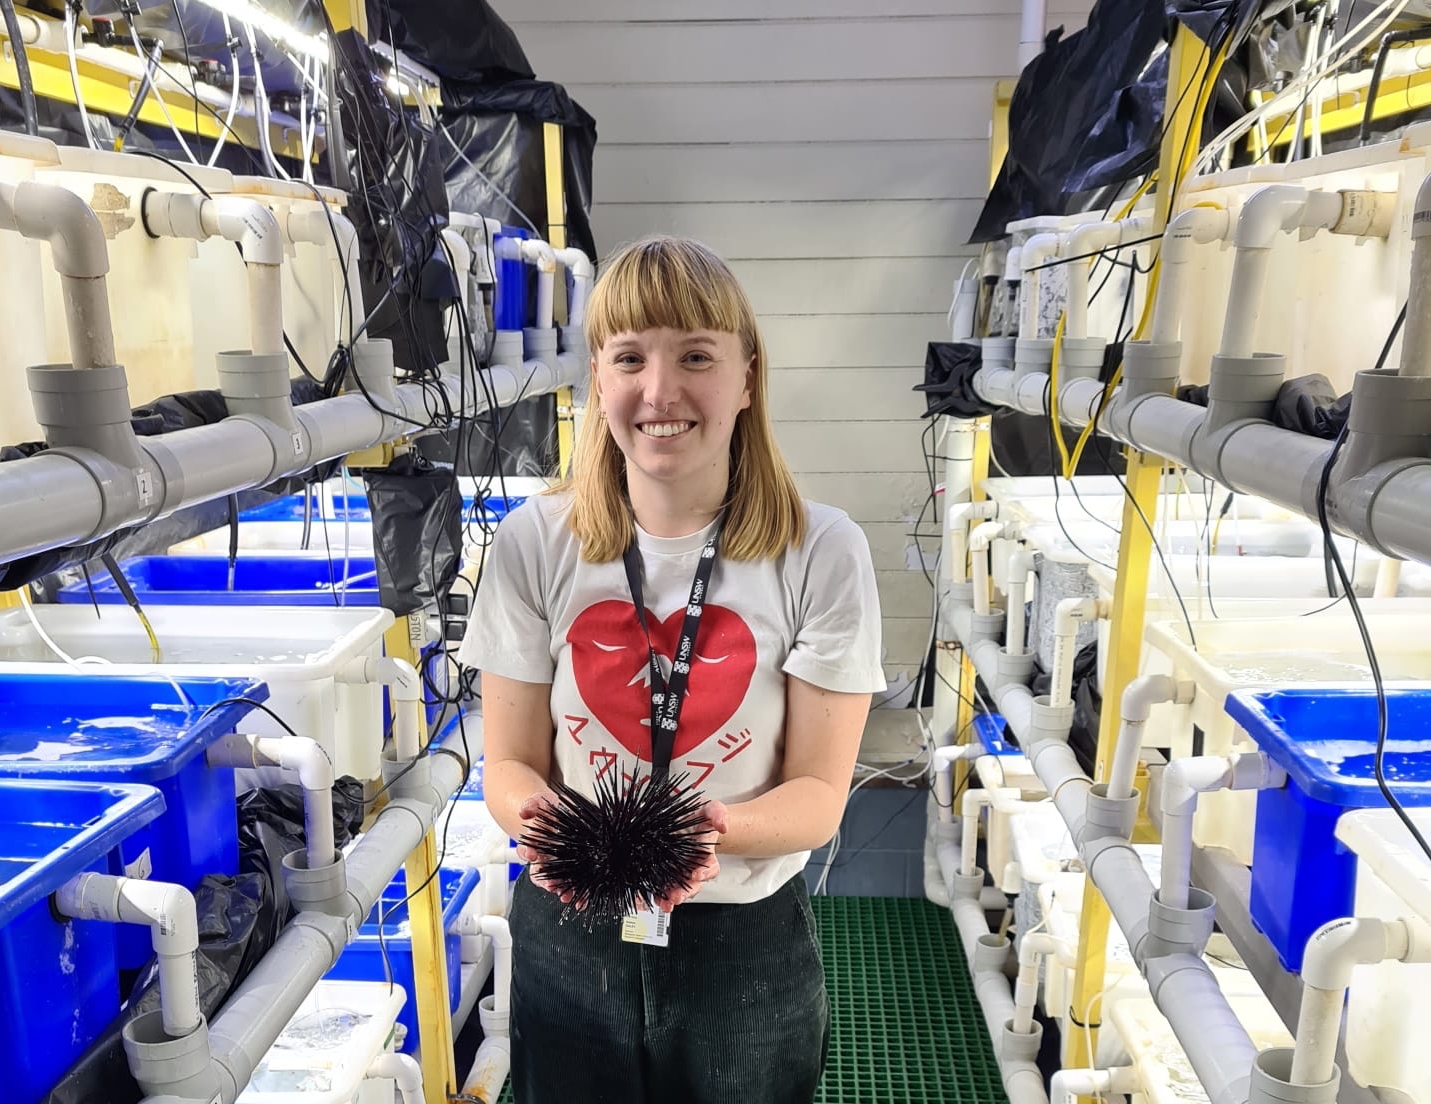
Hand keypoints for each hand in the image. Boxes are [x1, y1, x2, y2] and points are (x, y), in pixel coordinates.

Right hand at [514, 790, 581, 905]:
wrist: (562, 813)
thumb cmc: (549, 810)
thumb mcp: (540, 802)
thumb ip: (532, 805)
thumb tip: (524, 811)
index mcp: (536, 844)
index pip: (527, 851)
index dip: (527, 853)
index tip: (532, 855)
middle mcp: (545, 858)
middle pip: (541, 874)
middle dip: (546, 881)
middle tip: (551, 885)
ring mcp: (560, 865)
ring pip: (558, 883)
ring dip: (562, 891)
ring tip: (568, 897)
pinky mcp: (575, 868)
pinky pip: (575, 884)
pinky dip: (579, 894)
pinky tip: (583, 900)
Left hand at [651, 798, 728, 911]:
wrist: (685, 818)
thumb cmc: (697, 815)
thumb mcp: (709, 808)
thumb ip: (718, 813)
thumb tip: (723, 825)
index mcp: (705, 855)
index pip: (710, 868)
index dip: (705, 873)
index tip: (697, 874)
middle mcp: (693, 867)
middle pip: (693, 885)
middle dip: (686, 892)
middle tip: (677, 896)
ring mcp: (678, 872)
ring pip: (678, 889)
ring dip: (671, 898)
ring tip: (665, 902)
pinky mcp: (664, 873)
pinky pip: (662, 887)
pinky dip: (658, 895)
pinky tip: (655, 899)